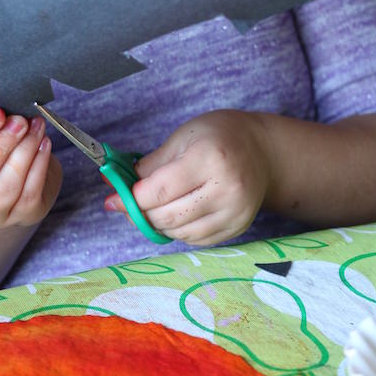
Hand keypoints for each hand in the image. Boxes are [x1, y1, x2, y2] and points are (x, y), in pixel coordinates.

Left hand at [104, 110, 270, 245]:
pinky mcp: (238, 228)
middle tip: (126, 206)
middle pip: (168, 216)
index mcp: (210, 158)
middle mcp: (226, 189)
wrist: (263, 152)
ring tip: (150, 209)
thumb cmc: (220, 136)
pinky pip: (196, 239)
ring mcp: (235, 212)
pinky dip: (177, 231)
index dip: (131, 199)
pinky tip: (173, 216)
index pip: (160, 191)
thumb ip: (151, 164)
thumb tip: (118, 185)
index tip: (112, 200)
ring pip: (180, 233)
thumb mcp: (183, 137)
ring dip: (157, 224)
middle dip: (140, 214)